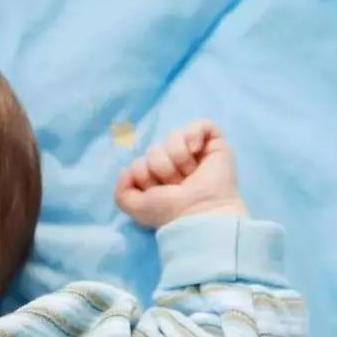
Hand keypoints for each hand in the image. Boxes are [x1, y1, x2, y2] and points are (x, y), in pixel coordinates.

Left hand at [114, 120, 247, 227]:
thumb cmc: (170, 211)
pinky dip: (195, 134)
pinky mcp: (215, 146)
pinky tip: (195, 150)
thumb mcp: (135, 207)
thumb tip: (125, 170)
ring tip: (188, 174)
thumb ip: (120, 192)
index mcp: (157, 177)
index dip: (143, 175)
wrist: (198, 211)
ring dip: (177, 157)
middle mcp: (175, 164)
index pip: (139, 162)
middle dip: (160, 167)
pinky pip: (201, 124)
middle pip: (154, 149)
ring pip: (174, 136)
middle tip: (175, 184)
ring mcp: (195, 154)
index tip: (157, 190)